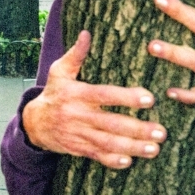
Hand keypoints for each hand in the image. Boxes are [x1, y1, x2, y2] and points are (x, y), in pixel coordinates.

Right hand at [22, 31, 165, 168]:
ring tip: (154, 148)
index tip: (149, 99)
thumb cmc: (54, 93)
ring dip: (132, 148)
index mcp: (77, 94)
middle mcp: (78, 116)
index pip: (105, 96)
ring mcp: (78, 135)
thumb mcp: (59, 71)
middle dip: (137, 129)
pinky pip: (97, 156)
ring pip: (108, 143)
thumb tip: (87, 33)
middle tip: (161, 132)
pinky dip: (113, 161)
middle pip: (111, 124)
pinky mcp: (79, 149)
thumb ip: (76, 54)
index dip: (127, 98)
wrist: (34, 123)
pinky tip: (130, 161)